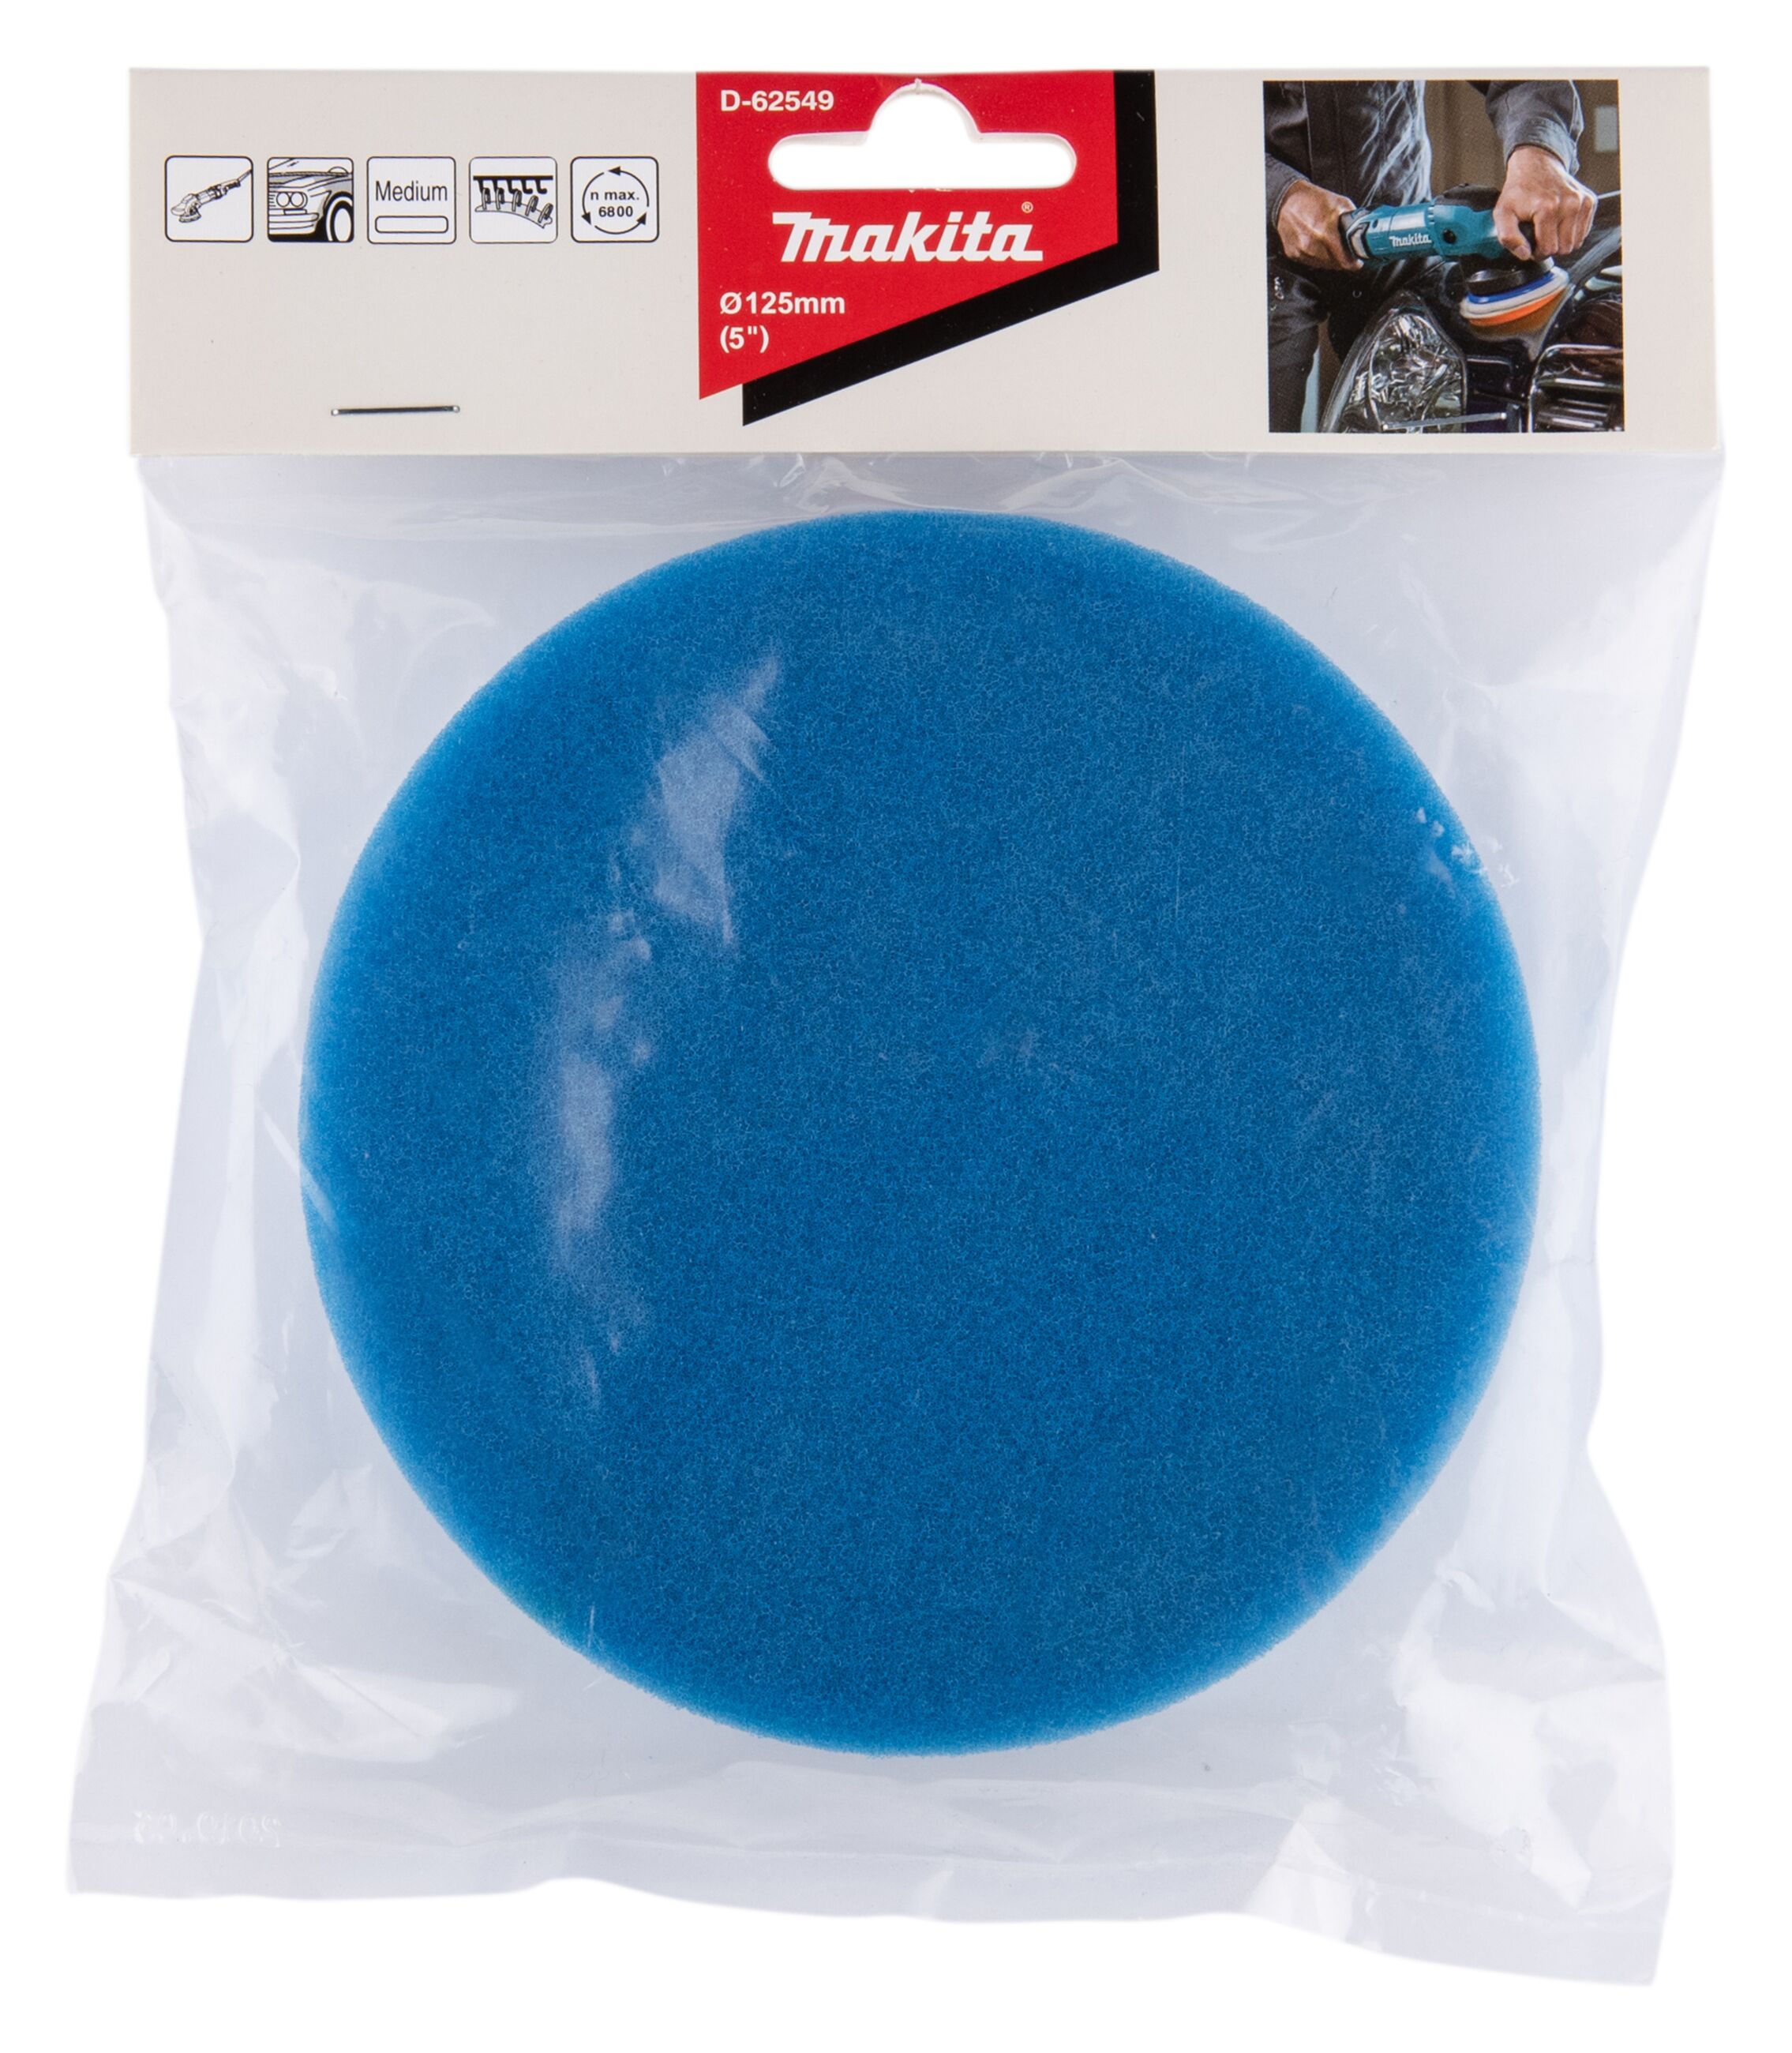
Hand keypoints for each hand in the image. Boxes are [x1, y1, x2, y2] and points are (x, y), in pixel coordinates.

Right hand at [1275, 179, 1361, 270]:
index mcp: (1326, 233)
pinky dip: (1316, 257)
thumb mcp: (1340, 203)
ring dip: (1329, 259)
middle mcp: (1311, 245)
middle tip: (1344, 250)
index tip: (1356, 262)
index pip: (1344, 262)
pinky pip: (1310, 262)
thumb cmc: (1313, 199)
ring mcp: (1301, 251)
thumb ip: (1353, 219)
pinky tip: (1316, 244)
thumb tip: (1363, 232)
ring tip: (1330, 245)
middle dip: (1342, 259)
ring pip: (1322, 265)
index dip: (1353, 263)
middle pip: (1334, 265)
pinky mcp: (1293, 254)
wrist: (1287, 199)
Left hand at [1493, 144, 1595, 259]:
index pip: (1549, 249)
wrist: (1536, 165)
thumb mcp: (1502, 214)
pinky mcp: (1590, 200)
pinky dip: (1572, 231)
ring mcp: (1582, 201)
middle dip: (1551, 247)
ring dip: (1562, 240)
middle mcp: (1570, 203)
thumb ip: (1508, 238)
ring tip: (1550, 227)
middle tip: (1540, 234)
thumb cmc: (1519, 190)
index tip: (1531, 242)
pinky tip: (1561, 220)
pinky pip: (1584, 231)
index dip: (1537, 252)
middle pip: (1564, 248)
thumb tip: (1525, 254)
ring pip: (1576, 242)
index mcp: (1548, 208)